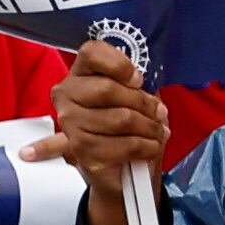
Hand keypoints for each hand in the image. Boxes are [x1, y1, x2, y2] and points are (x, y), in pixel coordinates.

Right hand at [34, 39, 168, 224]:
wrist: (120, 172)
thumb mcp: (134, 99)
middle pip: (108, 89)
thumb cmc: (127, 128)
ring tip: (157, 132)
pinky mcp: (83, 151)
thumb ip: (137, 85)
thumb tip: (148, 85)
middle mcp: (67, 97)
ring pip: (121, 118)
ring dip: (150, 127)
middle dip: (143, 102)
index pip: (91, 52)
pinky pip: (126, 144)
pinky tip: (150, 147)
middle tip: (158, 112)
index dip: (119, 64)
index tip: (138, 80)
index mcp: (79, 74)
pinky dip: (147, 146)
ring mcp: (71, 124)